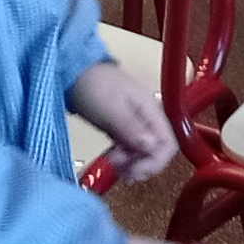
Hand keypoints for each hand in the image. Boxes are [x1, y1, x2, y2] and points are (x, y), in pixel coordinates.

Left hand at [68, 60, 175, 188]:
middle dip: (142, 165)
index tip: (135, 171)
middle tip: (121, 171)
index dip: (155, 162)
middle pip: (159, 151)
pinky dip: (125, 159)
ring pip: (146, 152)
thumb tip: (152, 147)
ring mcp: (138, 122)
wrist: (74, 71)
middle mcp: (149, 117)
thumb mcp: (112, 109)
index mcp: (152, 109)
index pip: (168, 143)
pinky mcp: (126, 127)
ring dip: (132, 164)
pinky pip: (133, 149)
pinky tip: (113, 161)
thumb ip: (132, 129)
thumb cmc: (92, 85)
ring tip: (113, 165)